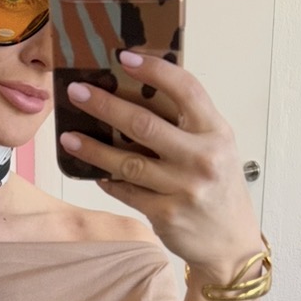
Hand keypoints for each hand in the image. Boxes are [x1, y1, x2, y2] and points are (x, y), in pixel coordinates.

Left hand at [60, 52, 262, 283]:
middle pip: (144, 125)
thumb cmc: (219, 188)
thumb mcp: (216, 148)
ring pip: (127, 162)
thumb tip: (137, 92)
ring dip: (93, 148)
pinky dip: (107, 180)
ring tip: (68, 136)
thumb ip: (187, 124)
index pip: (185, 89)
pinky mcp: (166, 214)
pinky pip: (127, 190)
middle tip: (77, 92)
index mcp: (216, 132)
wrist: (232, 244)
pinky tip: (93, 171)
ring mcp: (183, 188)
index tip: (124, 57)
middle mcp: (202, 157)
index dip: (154, 69)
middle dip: (105, 105)